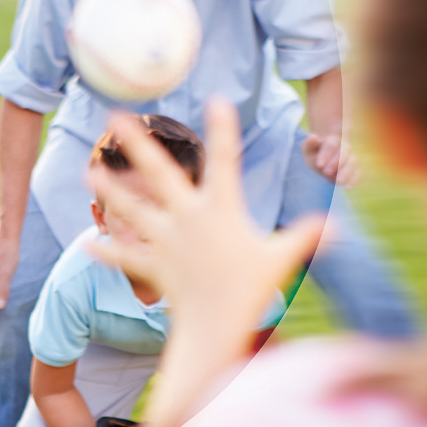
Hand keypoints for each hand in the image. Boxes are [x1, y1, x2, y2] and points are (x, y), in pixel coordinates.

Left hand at [89, 99, 325, 343]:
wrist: (217, 326)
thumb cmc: (252, 291)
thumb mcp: (281, 259)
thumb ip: (306, 237)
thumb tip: (337, 226)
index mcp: (221, 209)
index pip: (225, 160)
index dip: (223, 129)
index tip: (217, 100)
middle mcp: (188, 218)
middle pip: (159, 174)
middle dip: (137, 144)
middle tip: (116, 117)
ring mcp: (167, 241)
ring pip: (132, 209)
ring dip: (111, 189)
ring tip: (90, 170)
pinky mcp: (153, 265)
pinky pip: (126, 255)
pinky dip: (107, 250)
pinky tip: (88, 240)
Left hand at [301, 130, 360, 186]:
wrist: (324, 160)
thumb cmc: (315, 153)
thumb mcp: (308, 149)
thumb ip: (309, 144)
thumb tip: (313, 138)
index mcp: (332, 140)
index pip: (331, 145)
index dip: (326, 154)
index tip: (319, 165)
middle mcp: (345, 148)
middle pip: (345, 152)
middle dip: (337, 162)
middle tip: (326, 172)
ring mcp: (351, 158)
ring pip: (353, 162)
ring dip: (346, 172)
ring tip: (338, 182)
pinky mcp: (355, 169)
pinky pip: (358, 173)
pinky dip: (354, 180)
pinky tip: (347, 187)